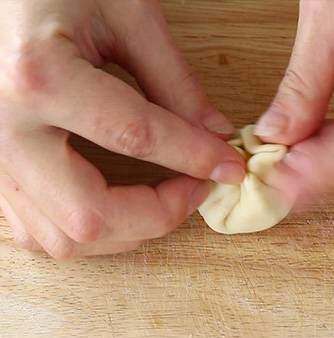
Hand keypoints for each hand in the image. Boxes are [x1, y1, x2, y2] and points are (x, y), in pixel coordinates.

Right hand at [0, 0, 244, 258]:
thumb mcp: (125, 13)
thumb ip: (174, 81)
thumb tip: (216, 135)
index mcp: (37, 76)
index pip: (136, 138)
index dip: (195, 158)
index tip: (230, 167)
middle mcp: (3, 127)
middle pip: (90, 216)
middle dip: (158, 216)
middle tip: (194, 190)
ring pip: (60, 237)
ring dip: (124, 233)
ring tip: (161, 202)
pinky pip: (34, 229)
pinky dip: (84, 232)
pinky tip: (114, 205)